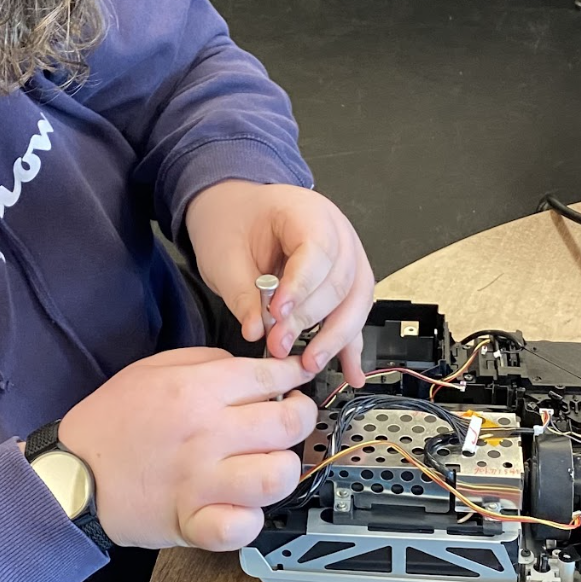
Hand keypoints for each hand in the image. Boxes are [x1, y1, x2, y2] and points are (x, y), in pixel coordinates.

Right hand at [58, 349, 316, 549]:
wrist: (72, 473)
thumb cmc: (111, 421)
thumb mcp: (153, 369)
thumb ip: (206, 362)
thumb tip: (253, 368)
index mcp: (195, 391)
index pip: (270, 375)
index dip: (292, 375)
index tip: (295, 379)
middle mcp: (204, 434)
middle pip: (288, 423)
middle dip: (300, 417)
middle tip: (289, 419)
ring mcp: (200, 481)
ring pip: (277, 476)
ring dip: (282, 468)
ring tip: (268, 463)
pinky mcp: (191, 522)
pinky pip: (242, 527)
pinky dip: (250, 519)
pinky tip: (241, 505)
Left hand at [185, 181, 373, 385]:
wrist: (237, 210)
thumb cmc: (234, 220)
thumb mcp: (225, 254)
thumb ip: (243, 293)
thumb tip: (257, 331)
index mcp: (307, 213)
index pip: (317, 251)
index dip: (300, 287)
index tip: (278, 313)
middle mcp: (338, 233)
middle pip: (340, 282)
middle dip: (310, 321)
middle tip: (279, 346)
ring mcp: (347, 257)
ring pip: (355, 302)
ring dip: (334, 337)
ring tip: (310, 363)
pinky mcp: (345, 282)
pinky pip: (353, 314)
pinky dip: (350, 344)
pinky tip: (351, 371)